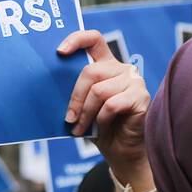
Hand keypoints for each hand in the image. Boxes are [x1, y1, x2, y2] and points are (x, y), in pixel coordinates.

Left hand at [57, 29, 153, 191]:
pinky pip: (112, 105)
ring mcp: (134, 81)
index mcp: (107, 64)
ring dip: (85, 113)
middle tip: (68, 118)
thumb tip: (50, 87)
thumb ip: (75, 92)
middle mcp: (122, 69)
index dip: (76, 39)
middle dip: (75, 98)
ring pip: (99, 91)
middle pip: (91, 72)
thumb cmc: (100, 127)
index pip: (94, 39)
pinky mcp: (141, 97)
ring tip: (79, 128)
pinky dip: (101, 119)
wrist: (121, 152)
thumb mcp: (83, 106)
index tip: (59, 51)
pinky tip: (100, 129)